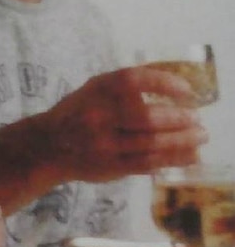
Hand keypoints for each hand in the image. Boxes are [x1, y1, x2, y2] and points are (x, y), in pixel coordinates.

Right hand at [40, 66, 208, 182]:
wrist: (46, 146)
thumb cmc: (76, 114)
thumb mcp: (93, 90)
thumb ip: (125, 86)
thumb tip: (174, 86)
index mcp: (96, 91)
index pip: (134, 80)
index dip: (165, 83)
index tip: (187, 91)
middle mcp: (98, 115)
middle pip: (146, 116)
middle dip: (179, 118)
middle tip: (197, 119)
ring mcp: (103, 143)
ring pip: (151, 143)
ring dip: (182, 140)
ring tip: (200, 137)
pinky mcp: (109, 166)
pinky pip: (147, 163)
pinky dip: (173, 159)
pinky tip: (189, 156)